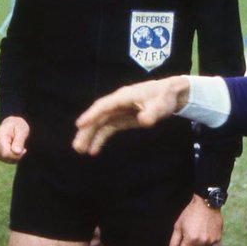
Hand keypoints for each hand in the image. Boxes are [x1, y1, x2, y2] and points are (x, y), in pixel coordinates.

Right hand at [0, 116, 29, 162]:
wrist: (12, 124)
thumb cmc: (18, 126)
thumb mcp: (22, 131)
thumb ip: (19, 141)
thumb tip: (16, 152)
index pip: (6, 153)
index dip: (17, 155)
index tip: (24, 150)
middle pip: (6, 157)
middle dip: (17, 156)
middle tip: (23, 148)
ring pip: (6, 160)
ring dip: (15, 157)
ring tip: (18, 147)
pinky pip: (5, 160)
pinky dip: (12, 157)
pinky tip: (15, 150)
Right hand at [72, 76, 189, 154]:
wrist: (169, 95)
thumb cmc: (163, 97)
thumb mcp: (160, 105)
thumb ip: (152, 113)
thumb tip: (144, 121)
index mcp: (123, 97)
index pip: (103, 106)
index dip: (91, 115)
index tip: (80, 125)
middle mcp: (116, 103)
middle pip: (97, 117)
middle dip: (86, 131)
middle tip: (77, 146)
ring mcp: (117, 112)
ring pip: (99, 124)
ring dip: (89, 136)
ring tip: (80, 150)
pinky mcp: (120, 119)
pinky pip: (106, 129)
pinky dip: (99, 139)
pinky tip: (93, 150)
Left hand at [167, 196, 222, 245]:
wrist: (206, 204)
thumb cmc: (190, 213)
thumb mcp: (178, 225)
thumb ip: (174, 241)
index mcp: (190, 239)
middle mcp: (202, 242)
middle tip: (190, 242)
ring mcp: (211, 241)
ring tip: (198, 238)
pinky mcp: (218, 239)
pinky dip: (208, 245)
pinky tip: (205, 236)